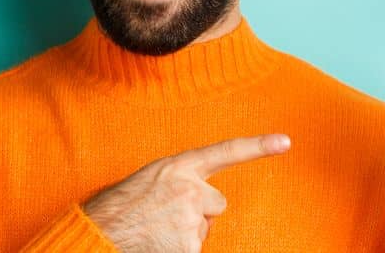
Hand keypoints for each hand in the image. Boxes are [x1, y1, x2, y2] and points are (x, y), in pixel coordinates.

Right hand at [82, 134, 290, 251]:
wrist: (98, 234)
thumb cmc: (116, 208)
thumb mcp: (148, 181)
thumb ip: (178, 183)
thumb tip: (199, 203)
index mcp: (177, 167)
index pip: (225, 152)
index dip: (258, 146)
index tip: (286, 142)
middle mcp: (189, 189)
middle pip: (216, 204)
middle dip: (199, 214)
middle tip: (165, 219)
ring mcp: (190, 219)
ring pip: (203, 230)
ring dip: (185, 236)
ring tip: (155, 234)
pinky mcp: (189, 247)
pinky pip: (195, 250)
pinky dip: (180, 251)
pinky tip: (158, 247)